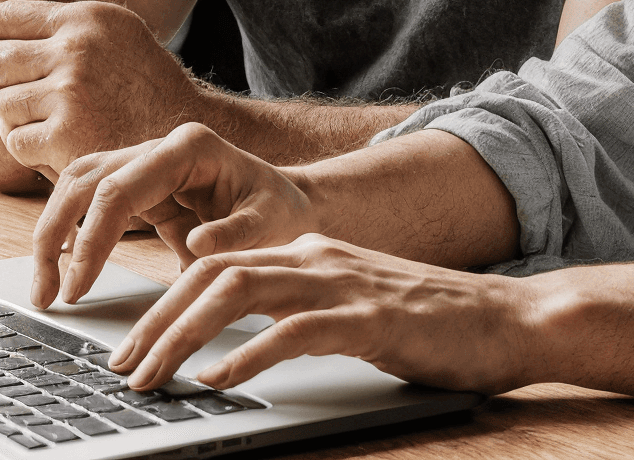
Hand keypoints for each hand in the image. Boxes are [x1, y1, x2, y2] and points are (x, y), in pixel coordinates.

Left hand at [0, 0, 202, 176]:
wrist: (187, 134)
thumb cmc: (141, 88)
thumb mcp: (109, 40)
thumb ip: (44, 36)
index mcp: (86, 17)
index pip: (3, 16)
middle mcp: (78, 46)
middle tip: (15, 104)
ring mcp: (72, 89)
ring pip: (1, 104)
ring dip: (15, 121)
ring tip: (49, 126)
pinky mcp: (69, 132)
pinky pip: (15, 140)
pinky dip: (29, 150)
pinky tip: (58, 148)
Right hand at [31, 123, 320, 305]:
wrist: (291, 202)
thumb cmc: (281, 210)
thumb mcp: (271, 224)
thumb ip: (235, 234)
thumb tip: (197, 244)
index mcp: (189, 148)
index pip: (119, 188)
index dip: (91, 239)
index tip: (78, 287)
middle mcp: (159, 148)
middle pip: (84, 180)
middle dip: (55, 236)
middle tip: (45, 294)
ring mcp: (146, 163)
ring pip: (77, 186)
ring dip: (54, 234)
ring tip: (45, 289)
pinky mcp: (140, 187)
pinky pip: (92, 203)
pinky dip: (72, 234)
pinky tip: (63, 270)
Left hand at [112, 234, 537, 396]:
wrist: (511, 318)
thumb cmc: (434, 324)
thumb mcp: (352, 309)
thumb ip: (299, 314)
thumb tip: (233, 348)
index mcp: (311, 253)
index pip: (217, 266)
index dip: (166, 305)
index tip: (132, 347)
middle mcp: (319, 258)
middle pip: (213, 274)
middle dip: (158, 322)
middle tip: (122, 369)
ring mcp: (345, 284)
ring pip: (240, 292)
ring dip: (185, 336)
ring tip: (154, 375)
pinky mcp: (372, 318)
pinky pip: (295, 330)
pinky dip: (250, 354)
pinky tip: (220, 380)